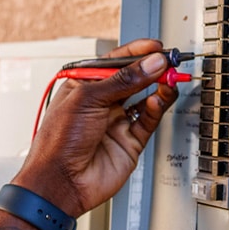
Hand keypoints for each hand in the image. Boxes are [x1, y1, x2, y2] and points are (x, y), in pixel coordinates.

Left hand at [13, 38, 177, 217]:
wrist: (61, 182)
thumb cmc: (59, 141)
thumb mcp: (89, 99)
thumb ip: (124, 80)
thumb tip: (150, 64)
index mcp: (85, 86)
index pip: (115, 62)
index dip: (136, 53)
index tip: (155, 47)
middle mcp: (102, 103)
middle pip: (133, 78)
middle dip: (152, 68)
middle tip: (168, 61)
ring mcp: (116, 122)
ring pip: (145, 98)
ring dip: (158, 87)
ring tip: (169, 78)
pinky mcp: (130, 141)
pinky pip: (148, 120)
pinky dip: (157, 108)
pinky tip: (159, 100)